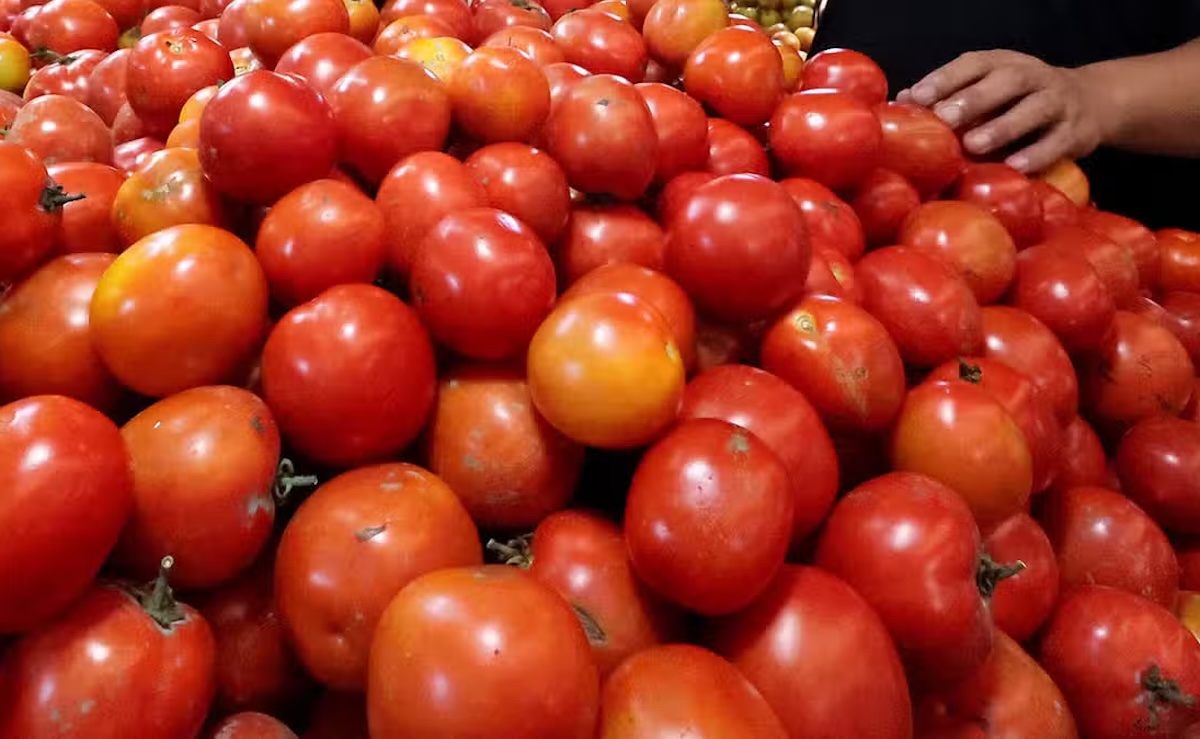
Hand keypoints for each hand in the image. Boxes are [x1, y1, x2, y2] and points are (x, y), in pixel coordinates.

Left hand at [896, 50, 1114, 173]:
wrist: (1090, 102)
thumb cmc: (1018, 101)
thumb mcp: (987, 90)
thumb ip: (949, 97)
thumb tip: (900, 103)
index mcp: (1005, 64)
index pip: (974, 64)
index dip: (946, 78)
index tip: (918, 97)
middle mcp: (1034, 76)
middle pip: (1007, 81)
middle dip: (974, 99)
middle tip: (945, 118)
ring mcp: (1059, 102)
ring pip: (1036, 109)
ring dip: (1004, 126)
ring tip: (974, 145)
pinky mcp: (1077, 131)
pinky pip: (1058, 142)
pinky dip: (1037, 154)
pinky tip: (1015, 166)